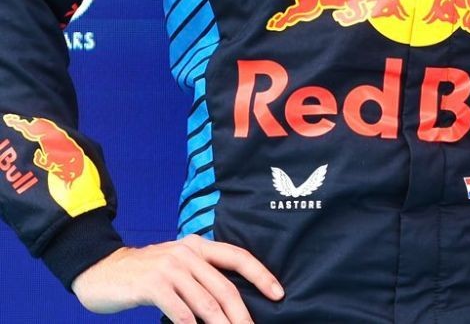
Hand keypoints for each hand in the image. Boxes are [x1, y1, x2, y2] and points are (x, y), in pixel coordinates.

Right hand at [72, 237, 282, 322]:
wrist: (100, 271)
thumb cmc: (143, 274)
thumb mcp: (176, 265)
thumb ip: (200, 274)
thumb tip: (230, 300)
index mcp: (197, 246)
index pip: (238, 257)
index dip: (261, 275)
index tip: (278, 293)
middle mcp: (187, 254)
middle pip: (225, 288)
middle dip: (242, 314)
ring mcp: (169, 269)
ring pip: (206, 303)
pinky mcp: (152, 286)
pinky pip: (180, 312)